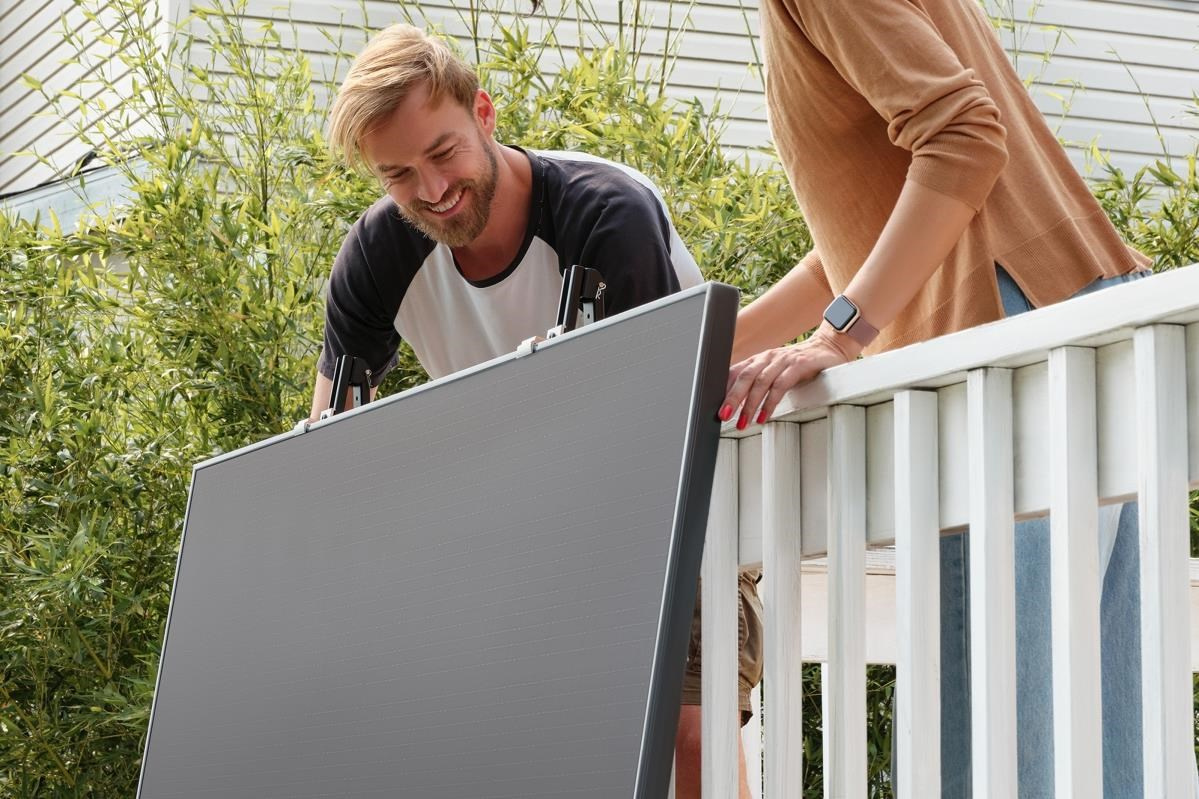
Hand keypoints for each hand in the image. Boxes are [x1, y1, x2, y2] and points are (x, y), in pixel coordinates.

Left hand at [719, 323, 860, 428]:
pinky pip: (781, 385)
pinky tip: (764, 416)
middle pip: (744, 377)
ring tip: (743, 422)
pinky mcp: (799, 365)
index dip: (723, 389)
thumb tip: (735, 403)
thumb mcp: (774, 372)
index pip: (735, 372)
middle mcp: (768, 357)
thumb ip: (757, 383)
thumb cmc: (799, 365)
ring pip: (761, 382)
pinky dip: (770, 402)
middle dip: (732, 398)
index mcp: (759, 359)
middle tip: (723, 416)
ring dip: (750, 405)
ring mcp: (783, 360)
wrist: (828, 349)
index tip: (714, 407)